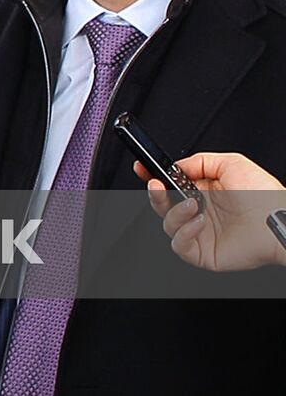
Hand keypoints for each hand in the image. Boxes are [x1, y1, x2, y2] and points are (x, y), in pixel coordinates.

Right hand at [136, 152, 285, 271]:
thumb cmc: (265, 196)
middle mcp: (200, 212)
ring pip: (168, 225)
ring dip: (175, 213)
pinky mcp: (204, 253)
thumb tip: (177, 165)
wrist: (277, 221)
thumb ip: (199, 161)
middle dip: (155, 194)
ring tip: (193, 205)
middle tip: (156, 185)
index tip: (142, 169)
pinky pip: (180, 246)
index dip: (154, 177)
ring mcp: (201, 233)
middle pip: (162, 205)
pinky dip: (184, 233)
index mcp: (204, 192)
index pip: (170, 185)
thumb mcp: (232, 163)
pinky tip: (199, 223)